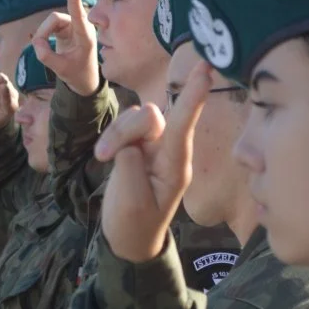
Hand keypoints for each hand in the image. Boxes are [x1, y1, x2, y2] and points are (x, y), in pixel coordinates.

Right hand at [32, 0, 98, 95]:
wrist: (84, 78)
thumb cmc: (77, 74)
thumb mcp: (61, 70)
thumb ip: (46, 57)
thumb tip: (35, 42)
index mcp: (86, 37)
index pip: (78, 14)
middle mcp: (80, 27)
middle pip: (55, 18)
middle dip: (43, 31)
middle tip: (37, 46)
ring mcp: (72, 25)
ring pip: (50, 21)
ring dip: (42, 34)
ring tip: (42, 49)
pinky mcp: (65, 26)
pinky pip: (48, 25)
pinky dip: (42, 35)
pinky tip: (44, 44)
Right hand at [95, 62, 210, 261]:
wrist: (128, 239)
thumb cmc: (134, 224)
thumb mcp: (130, 200)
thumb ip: (130, 163)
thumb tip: (131, 137)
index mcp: (176, 167)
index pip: (185, 125)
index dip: (194, 96)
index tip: (206, 69)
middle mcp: (170, 151)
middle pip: (151, 117)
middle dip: (125, 129)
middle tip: (103, 156)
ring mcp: (156, 146)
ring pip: (135, 118)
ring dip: (115, 134)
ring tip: (102, 159)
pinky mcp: (140, 144)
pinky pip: (126, 124)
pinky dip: (112, 136)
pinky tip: (105, 156)